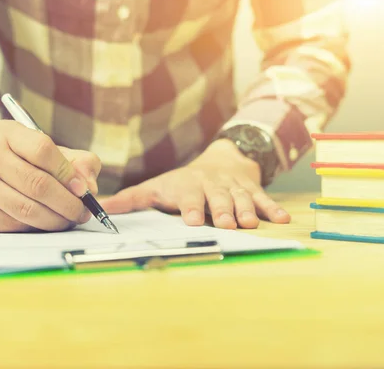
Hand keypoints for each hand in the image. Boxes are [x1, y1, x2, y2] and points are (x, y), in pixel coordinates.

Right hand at [0, 120, 101, 231]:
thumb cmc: (21, 161)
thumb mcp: (47, 151)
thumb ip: (79, 162)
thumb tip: (90, 186)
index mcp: (8, 133)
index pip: (42, 149)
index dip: (68, 173)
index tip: (83, 189)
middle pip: (37, 184)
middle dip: (67, 203)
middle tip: (82, 212)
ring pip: (26, 209)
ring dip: (55, 220)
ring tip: (68, 220)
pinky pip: (13, 225)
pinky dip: (35, 228)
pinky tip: (44, 223)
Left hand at [100, 139, 289, 228]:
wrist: (222, 160)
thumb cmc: (183, 181)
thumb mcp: (156, 186)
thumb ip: (132, 199)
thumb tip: (100, 208)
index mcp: (188, 187)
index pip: (189, 197)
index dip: (191, 207)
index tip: (191, 219)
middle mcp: (212, 187)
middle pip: (218, 199)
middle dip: (222, 210)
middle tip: (226, 223)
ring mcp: (234, 189)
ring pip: (241, 199)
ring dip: (247, 210)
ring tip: (251, 223)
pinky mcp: (252, 190)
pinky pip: (264, 199)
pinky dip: (273, 209)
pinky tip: (283, 220)